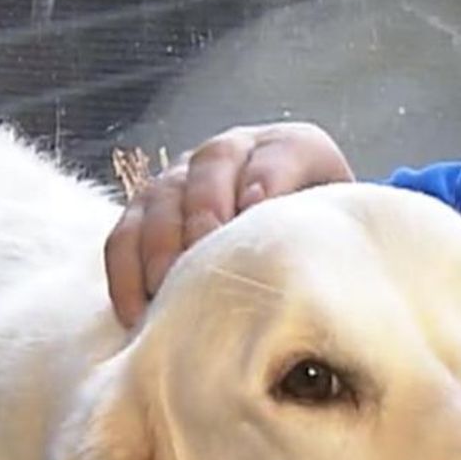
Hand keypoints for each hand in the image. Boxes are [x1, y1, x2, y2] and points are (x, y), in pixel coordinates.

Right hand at [105, 122, 352, 326]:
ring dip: (160, 246)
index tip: (256, 211)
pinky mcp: (149, 209)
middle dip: (206, 212)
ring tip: (167, 290)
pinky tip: (137, 313)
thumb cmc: (320, 239)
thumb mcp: (336, 226)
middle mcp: (234, 150)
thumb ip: (326, 232)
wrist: (293, 238)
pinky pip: (124, 235)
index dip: (266, 181)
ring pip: (160, 197)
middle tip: (205, 257)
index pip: (278, 155)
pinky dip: (126, 272)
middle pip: (211, 166)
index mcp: (291, 147)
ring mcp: (185, 175)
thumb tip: (294, 263)